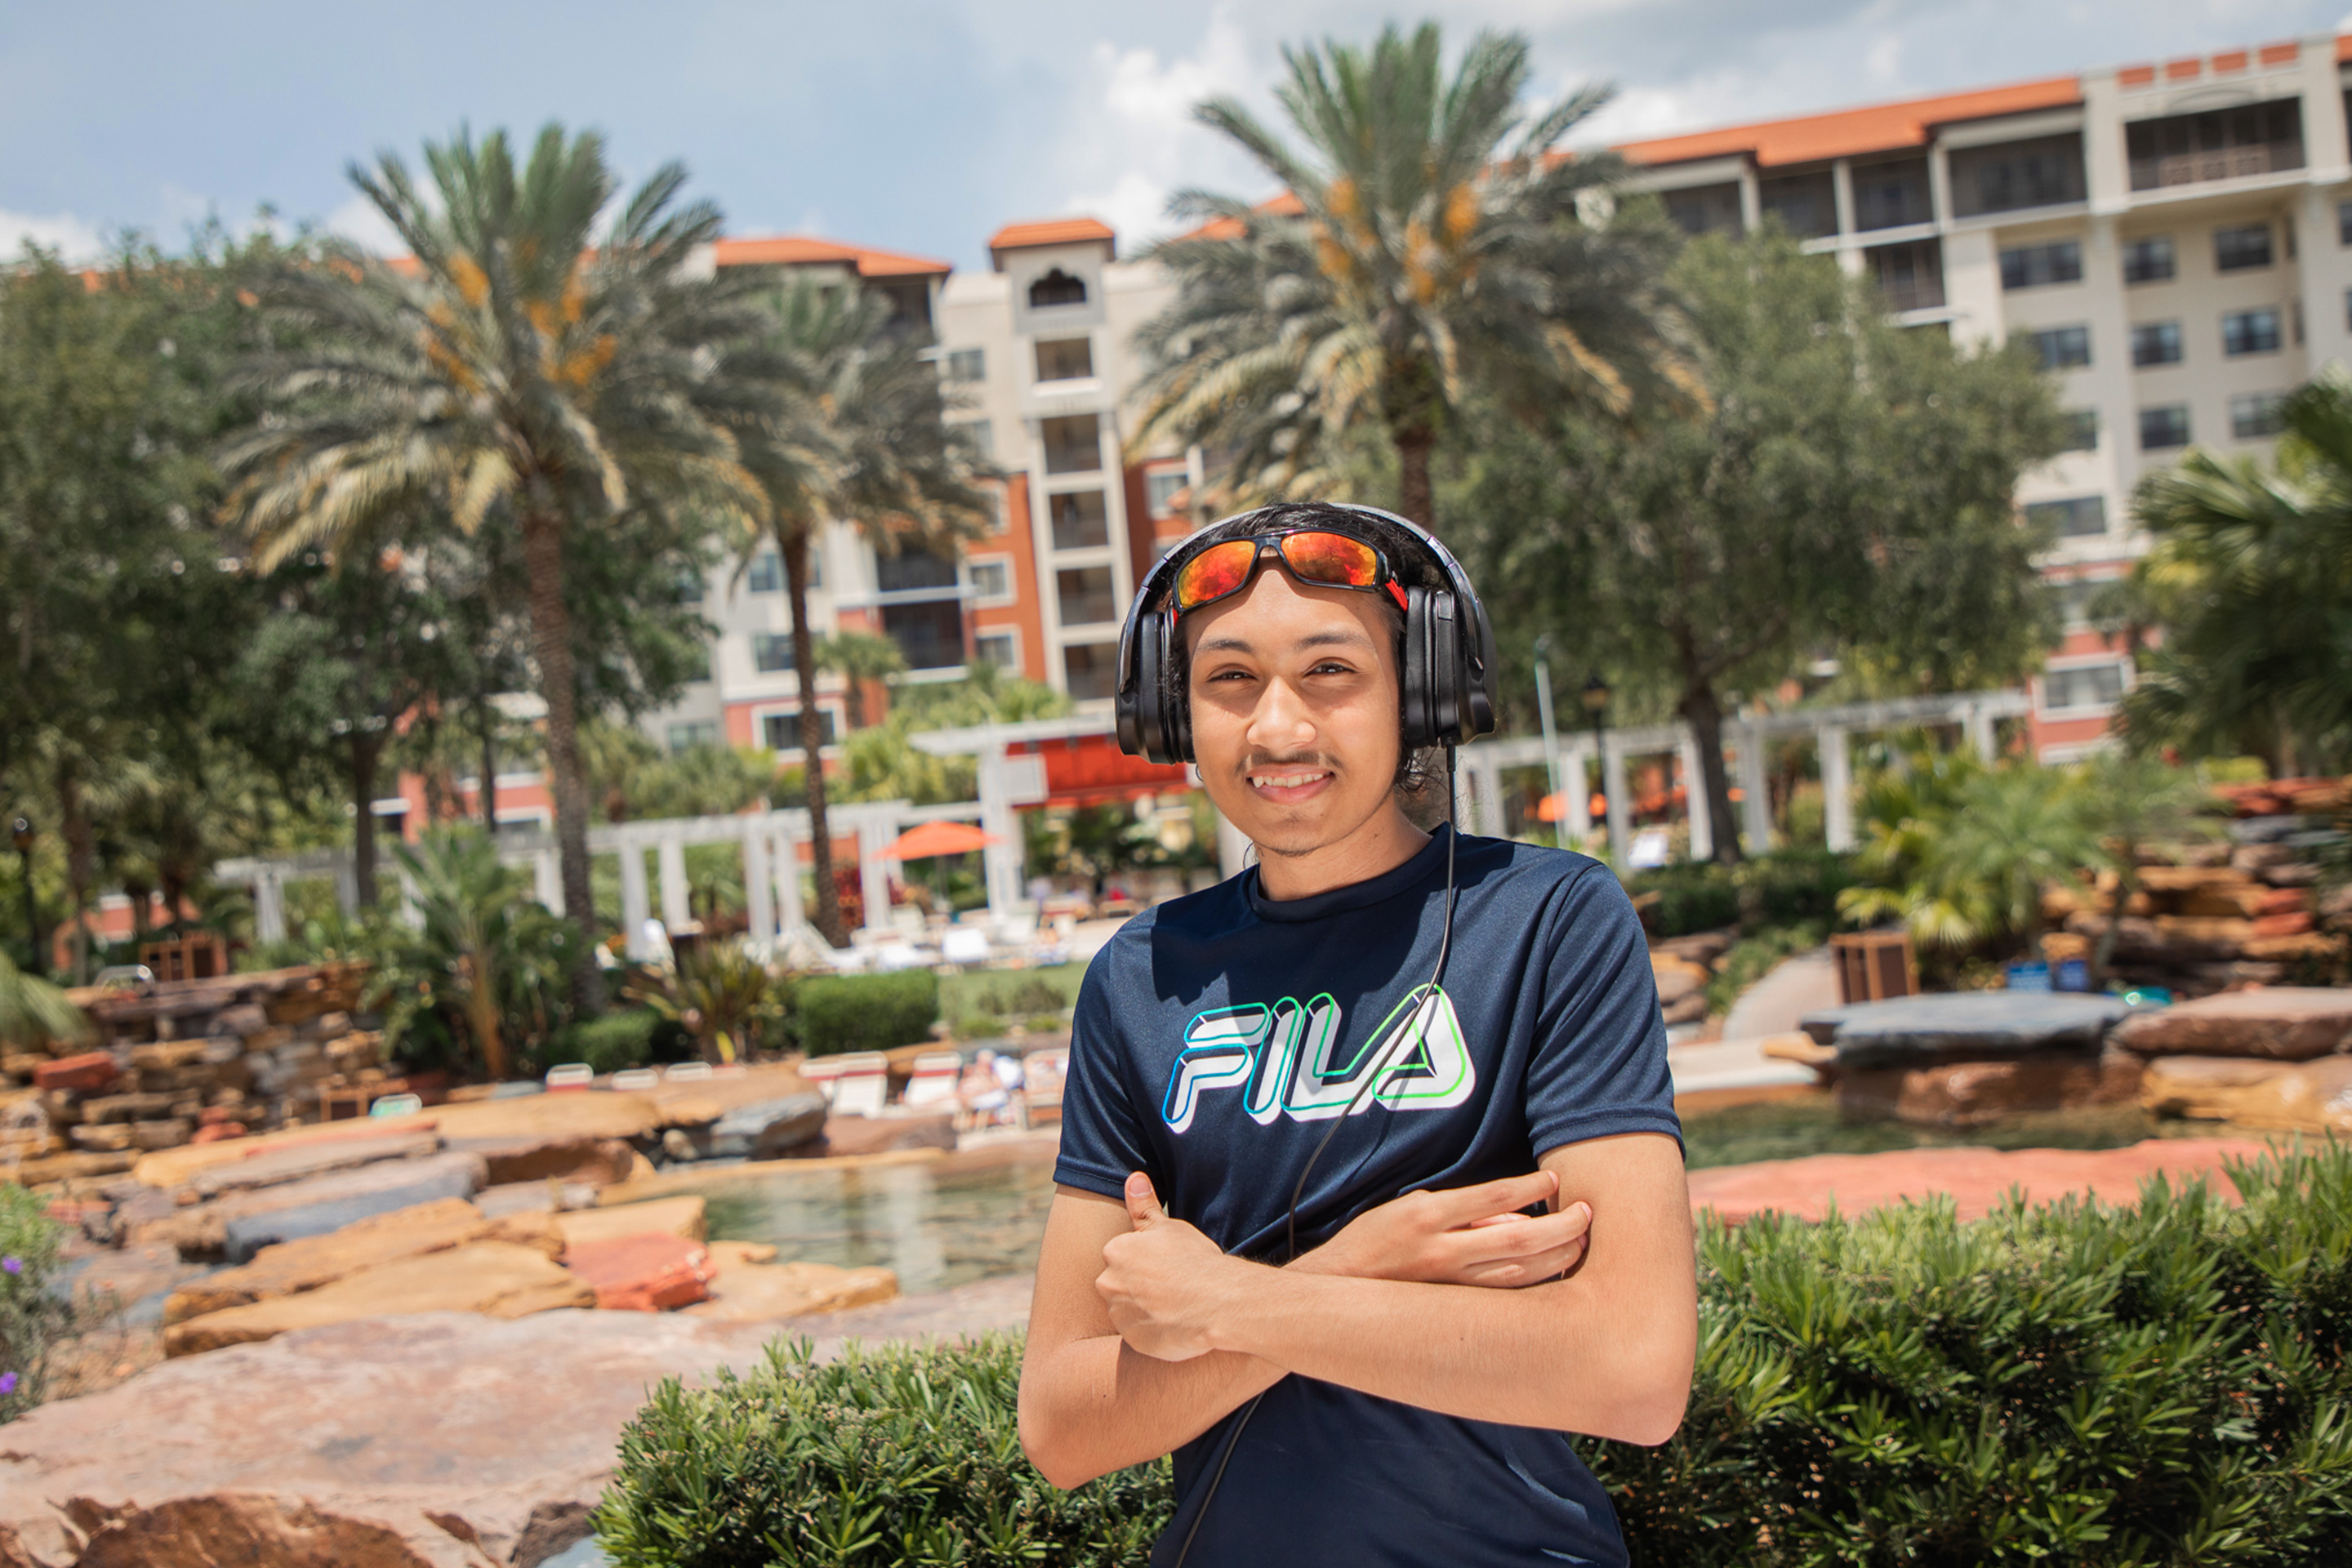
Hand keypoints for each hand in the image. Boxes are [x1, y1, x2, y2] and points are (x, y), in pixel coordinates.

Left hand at [1095, 1173, 1250, 1361]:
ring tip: (1175, 1305)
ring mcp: (1119, 1315)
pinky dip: (1152, 1330)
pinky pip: (1137, 1334)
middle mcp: (1108, 1283)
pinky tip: (1174, 1323)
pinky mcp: (1132, 1341)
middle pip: (1119, 1283)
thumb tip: (1133, 1178)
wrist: (1218, 1303)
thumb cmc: (1195, 1261)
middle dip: (1139, 1285)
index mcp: (1114, 1252)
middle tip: (1171, 1285)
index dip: (1147, 1260)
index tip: (1167, 1264)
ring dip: (1143, 1309)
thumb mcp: (1170, 1227)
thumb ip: (1144, 1206)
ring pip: (1126, 1309)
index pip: (1122, 1255)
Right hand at [1301, 1171, 1590, 1287]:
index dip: (1531, 1188)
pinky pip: (1504, 1296)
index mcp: (1427, 1215)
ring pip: (1519, 1273)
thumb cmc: (1375, 1240)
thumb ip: (1461, 1209)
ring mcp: (1450, 1285)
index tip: (1555, 1181)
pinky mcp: (1454, 1308)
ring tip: (1581, 1243)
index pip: (1493, 1197)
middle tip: (1587, 1214)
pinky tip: (1554, 1274)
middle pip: (1518, 1239)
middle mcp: (1441, 1250)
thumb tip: (1513, 1214)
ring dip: (1556, 1257)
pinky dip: (1534, 1283)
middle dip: (1560, 1226)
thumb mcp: (1410, 1206)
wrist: (1338, 1287)